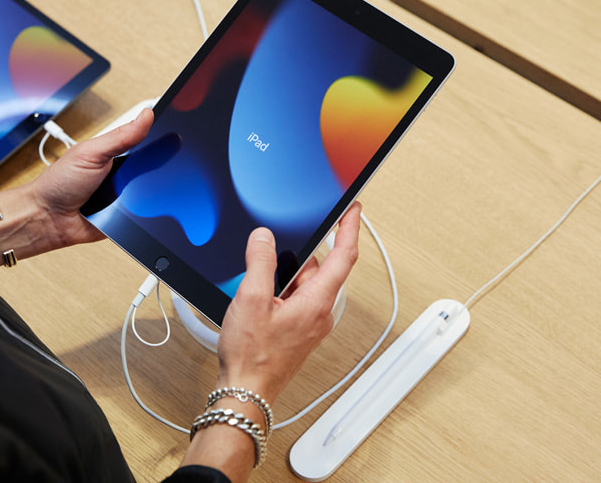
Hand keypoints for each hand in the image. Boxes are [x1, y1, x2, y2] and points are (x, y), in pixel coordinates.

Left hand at [25, 107, 152, 249]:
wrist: (46, 219)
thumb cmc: (58, 183)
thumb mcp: (91, 152)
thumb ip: (120, 136)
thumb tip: (147, 115)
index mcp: (114, 152)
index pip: (145, 140)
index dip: (161, 134)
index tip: (178, 126)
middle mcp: (122, 173)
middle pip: (153, 166)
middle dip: (159, 166)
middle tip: (157, 164)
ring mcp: (125, 195)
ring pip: (152, 191)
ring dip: (151, 191)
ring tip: (135, 189)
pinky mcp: (126, 218)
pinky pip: (144, 215)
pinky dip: (145, 213)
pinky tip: (135, 210)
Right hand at [215, 202, 361, 404]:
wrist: (247, 392)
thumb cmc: (253, 357)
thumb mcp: (251, 299)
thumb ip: (260, 262)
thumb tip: (264, 237)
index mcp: (317, 302)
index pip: (344, 256)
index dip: (350, 228)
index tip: (353, 209)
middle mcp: (320, 312)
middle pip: (321, 268)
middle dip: (303, 252)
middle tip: (285, 240)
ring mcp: (310, 323)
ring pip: (305, 284)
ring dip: (286, 274)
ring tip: (258, 279)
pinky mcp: (298, 330)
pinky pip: (296, 299)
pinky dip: (282, 289)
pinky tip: (259, 295)